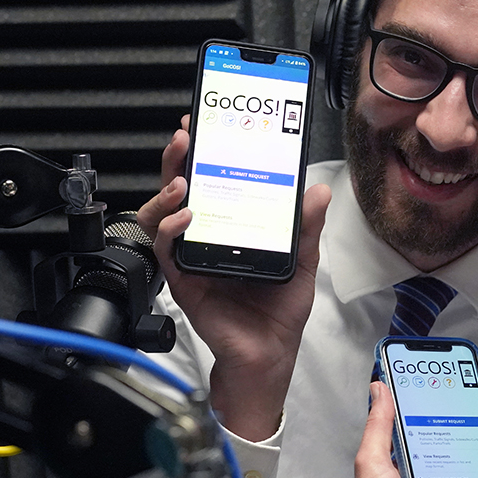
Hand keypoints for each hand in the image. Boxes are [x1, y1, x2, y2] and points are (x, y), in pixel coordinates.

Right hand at [136, 115, 330, 440]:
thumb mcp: (303, 260)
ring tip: (183, 178)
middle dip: (177, 158)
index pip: (210, 179)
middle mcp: (206, 235)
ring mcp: (191, 255)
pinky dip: (169, 228)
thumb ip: (306, 226)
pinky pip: (164, 248)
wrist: (269, 353)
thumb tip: (317, 190)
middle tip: (186, 136)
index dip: (203, 152)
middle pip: (179, 188)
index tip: (204, 123)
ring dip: (166, 190)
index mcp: (231, 224)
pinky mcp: (183, 278)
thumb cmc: (281, 309)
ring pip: (160, 213)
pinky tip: (185, 215)